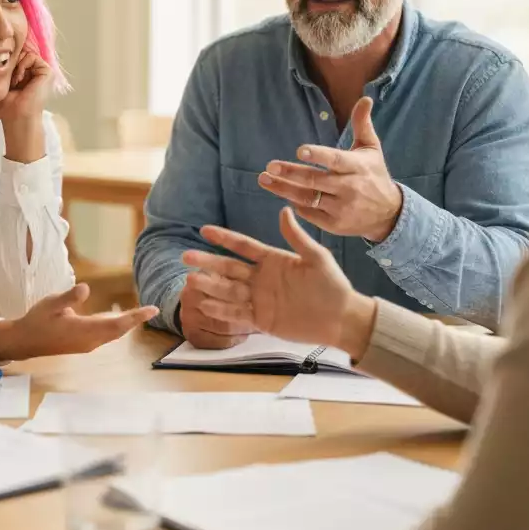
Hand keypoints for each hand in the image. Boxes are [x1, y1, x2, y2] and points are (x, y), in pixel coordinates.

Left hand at [0, 50, 52, 123]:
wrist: (16, 117)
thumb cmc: (5, 106)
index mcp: (24, 73)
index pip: (14, 55)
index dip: (5, 59)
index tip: (0, 73)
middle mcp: (33, 71)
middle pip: (19, 52)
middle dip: (10, 62)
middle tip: (7, 79)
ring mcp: (41, 70)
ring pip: (24, 53)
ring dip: (15, 65)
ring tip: (13, 81)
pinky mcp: (47, 71)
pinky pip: (32, 56)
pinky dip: (22, 65)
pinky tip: (19, 78)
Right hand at [0, 284, 157, 361]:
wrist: (24, 342)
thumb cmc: (36, 321)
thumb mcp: (50, 304)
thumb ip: (69, 297)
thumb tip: (85, 288)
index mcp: (83, 331)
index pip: (117, 324)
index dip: (135, 317)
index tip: (151, 310)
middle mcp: (89, 341)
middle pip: (119, 331)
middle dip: (135, 320)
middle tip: (151, 310)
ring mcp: (86, 345)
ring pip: (113, 335)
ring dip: (126, 325)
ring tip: (139, 314)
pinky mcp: (82, 345)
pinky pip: (106, 336)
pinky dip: (116, 327)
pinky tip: (118, 321)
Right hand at [181, 208, 377, 359]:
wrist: (342, 318)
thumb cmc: (332, 285)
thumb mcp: (316, 257)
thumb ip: (297, 237)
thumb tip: (284, 210)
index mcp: (273, 260)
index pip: (243, 246)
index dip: (224, 238)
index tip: (205, 230)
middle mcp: (262, 278)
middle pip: (229, 268)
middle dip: (207, 262)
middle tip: (186, 257)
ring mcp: (260, 299)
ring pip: (229, 290)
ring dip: (210, 285)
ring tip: (191, 280)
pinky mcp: (262, 319)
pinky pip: (237, 313)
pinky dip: (221, 310)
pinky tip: (205, 304)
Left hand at [258, 97, 401, 241]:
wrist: (388, 214)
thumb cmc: (374, 175)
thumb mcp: (372, 149)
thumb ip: (362, 124)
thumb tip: (365, 98)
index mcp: (357, 167)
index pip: (336, 160)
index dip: (318, 155)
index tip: (299, 151)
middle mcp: (349, 188)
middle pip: (315, 180)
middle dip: (290, 173)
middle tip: (269, 167)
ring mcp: (341, 208)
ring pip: (307, 198)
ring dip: (283, 189)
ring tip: (264, 180)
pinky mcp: (334, 224)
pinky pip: (310, 213)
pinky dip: (295, 205)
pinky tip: (282, 194)